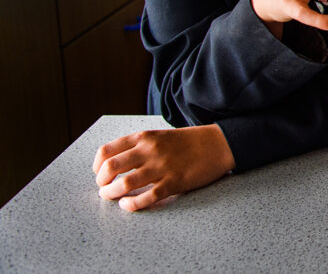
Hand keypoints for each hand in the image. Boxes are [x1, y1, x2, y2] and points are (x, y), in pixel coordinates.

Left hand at [93, 124, 235, 211]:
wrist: (218, 144)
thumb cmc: (189, 141)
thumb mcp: (160, 135)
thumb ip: (139, 147)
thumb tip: (117, 165)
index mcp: (144, 137)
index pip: (107, 151)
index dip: (97, 166)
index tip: (100, 173)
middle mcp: (149, 150)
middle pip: (111, 168)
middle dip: (101, 182)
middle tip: (104, 188)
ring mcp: (161, 167)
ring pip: (125, 184)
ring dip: (112, 194)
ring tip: (112, 197)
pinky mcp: (173, 182)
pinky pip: (147, 197)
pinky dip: (132, 204)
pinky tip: (128, 204)